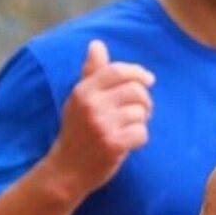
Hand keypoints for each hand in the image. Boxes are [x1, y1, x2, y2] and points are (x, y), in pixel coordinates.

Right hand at [45, 39, 155, 196]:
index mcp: (83, 91)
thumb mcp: (79, 99)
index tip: (148, 80)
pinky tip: (127, 142)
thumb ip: (92, 72)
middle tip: (139, 111)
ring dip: (141, 121)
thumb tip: (97, 44)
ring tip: (129, 127)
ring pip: (141, 112)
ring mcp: (102, 125)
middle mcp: (92, 105)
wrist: (66, 171)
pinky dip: (140, 138)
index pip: (118, 71)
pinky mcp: (113, 144)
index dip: (138, 72)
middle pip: (136, 90)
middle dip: (144, 100)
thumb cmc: (77, 131)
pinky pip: (142, 132)